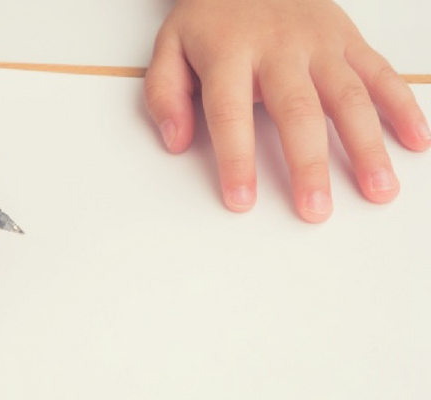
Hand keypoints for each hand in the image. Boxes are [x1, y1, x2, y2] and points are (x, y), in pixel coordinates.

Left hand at [145, 0, 430, 221]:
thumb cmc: (211, 16)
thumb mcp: (170, 46)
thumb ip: (165, 94)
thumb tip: (175, 141)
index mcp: (228, 52)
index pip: (229, 112)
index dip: (236, 159)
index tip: (241, 200)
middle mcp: (278, 48)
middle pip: (297, 110)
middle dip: (308, 163)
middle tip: (315, 208)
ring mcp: (319, 43)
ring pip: (347, 95)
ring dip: (366, 145)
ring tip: (378, 189)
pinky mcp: (348, 38)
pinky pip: (380, 73)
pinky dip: (402, 106)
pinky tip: (415, 142)